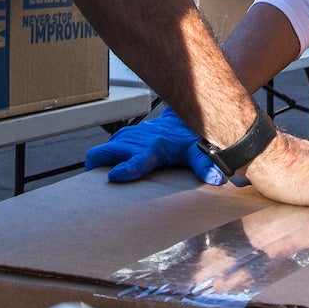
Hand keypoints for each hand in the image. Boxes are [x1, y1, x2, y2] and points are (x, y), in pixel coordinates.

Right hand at [84, 106, 220, 184]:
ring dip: (95, 167)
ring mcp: (125, 140)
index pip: (137, 161)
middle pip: (103, 154)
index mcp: (154, 149)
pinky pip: (104, 151)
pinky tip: (102, 175)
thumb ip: (205, 165)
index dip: (125, 170)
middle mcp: (135, 143)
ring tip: (93, 187)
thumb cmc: (188, 137)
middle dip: (93, 169)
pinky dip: (100, 162)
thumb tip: (218, 179)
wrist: (180, 117)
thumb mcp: (198, 151)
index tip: (113, 177)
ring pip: (100, 153)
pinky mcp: (121, 139)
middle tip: (90, 189)